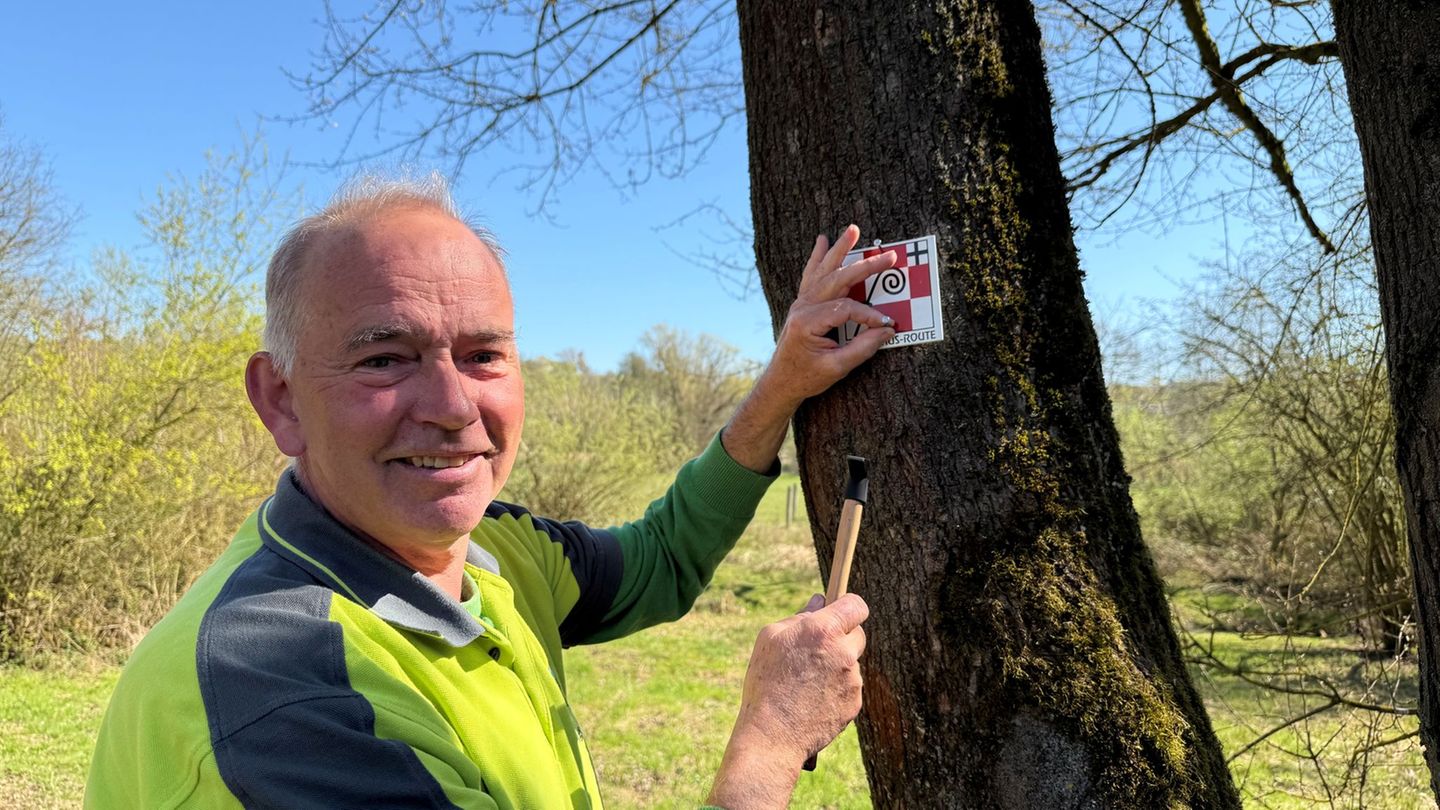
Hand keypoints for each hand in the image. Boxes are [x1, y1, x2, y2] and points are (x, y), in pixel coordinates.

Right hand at [706, 594, 868, 808]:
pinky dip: (837, 690)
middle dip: (842, 638)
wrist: (772, 734)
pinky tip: (813, 699)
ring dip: (837, 667)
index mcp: (823, 631)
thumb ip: (799, 616)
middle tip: (817, 651)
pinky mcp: (854, 703)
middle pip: (858, 634)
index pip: (856, 605)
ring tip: (807, 683)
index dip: (849, 606)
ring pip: (851, 663)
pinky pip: (850, 688)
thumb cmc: (766, 681)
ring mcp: (852, 680)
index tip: (840, 611)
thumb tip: (820, 601)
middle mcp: (844, 653)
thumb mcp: (771, 639)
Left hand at [761, 225, 897, 409]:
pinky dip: (818, 258)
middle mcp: (801, 308)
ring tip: (853, 230)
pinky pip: (811, 275)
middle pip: (837, 280)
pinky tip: (822, 240)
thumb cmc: (806, 377)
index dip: (869, 315)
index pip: (846, 308)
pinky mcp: (801, 304)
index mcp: (807, 323)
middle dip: (866, 267)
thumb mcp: (837, 368)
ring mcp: (799, 304)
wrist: (780, 383)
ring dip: (839, 250)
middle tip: (890, 256)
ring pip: (823, 271)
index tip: (887, 324)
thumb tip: (888, 330)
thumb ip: (863, 348)